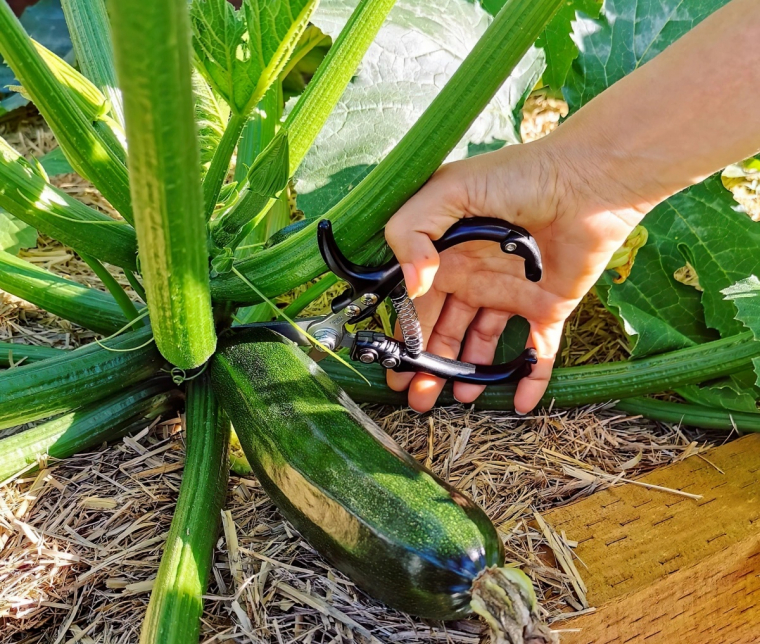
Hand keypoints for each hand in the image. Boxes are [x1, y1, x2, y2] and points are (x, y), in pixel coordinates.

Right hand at [384, 136, 644, 412]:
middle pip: (444, 332)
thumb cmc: (516, 178)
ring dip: (468, 374)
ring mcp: (510, 295)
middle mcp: (474, 278)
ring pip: (482, 346)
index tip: (392, 367)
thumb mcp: (448, 192)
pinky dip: (530, 378)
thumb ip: (412, 232)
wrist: (586, 181)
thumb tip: (413, 285)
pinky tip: (519, 403)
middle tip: (415, 398)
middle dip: (428, 366)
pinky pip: (536, 351)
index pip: (417, 304)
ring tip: (458, 399)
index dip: (404, 335)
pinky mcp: (547, 307)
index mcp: (446, 255)